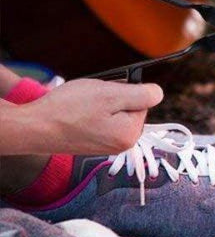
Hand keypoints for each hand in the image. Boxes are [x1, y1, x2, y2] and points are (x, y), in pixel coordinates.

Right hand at [21, 79, 163, 154]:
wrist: (33, 127)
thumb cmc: (68, 110)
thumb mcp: (111, 95)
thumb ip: (141, 95)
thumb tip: (159, 93)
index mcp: (130, 135)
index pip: (142, 101)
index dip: (125, 91)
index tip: (105, 95)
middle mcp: (121, 145)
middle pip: (128, 107)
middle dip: (112, 98)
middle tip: (91, 99)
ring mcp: (106, 145)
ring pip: (113, 111)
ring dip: (100, 103)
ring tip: (81, 106)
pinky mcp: (92, 142)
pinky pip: (100, 119)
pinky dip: (89, 111)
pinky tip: (76, 112)